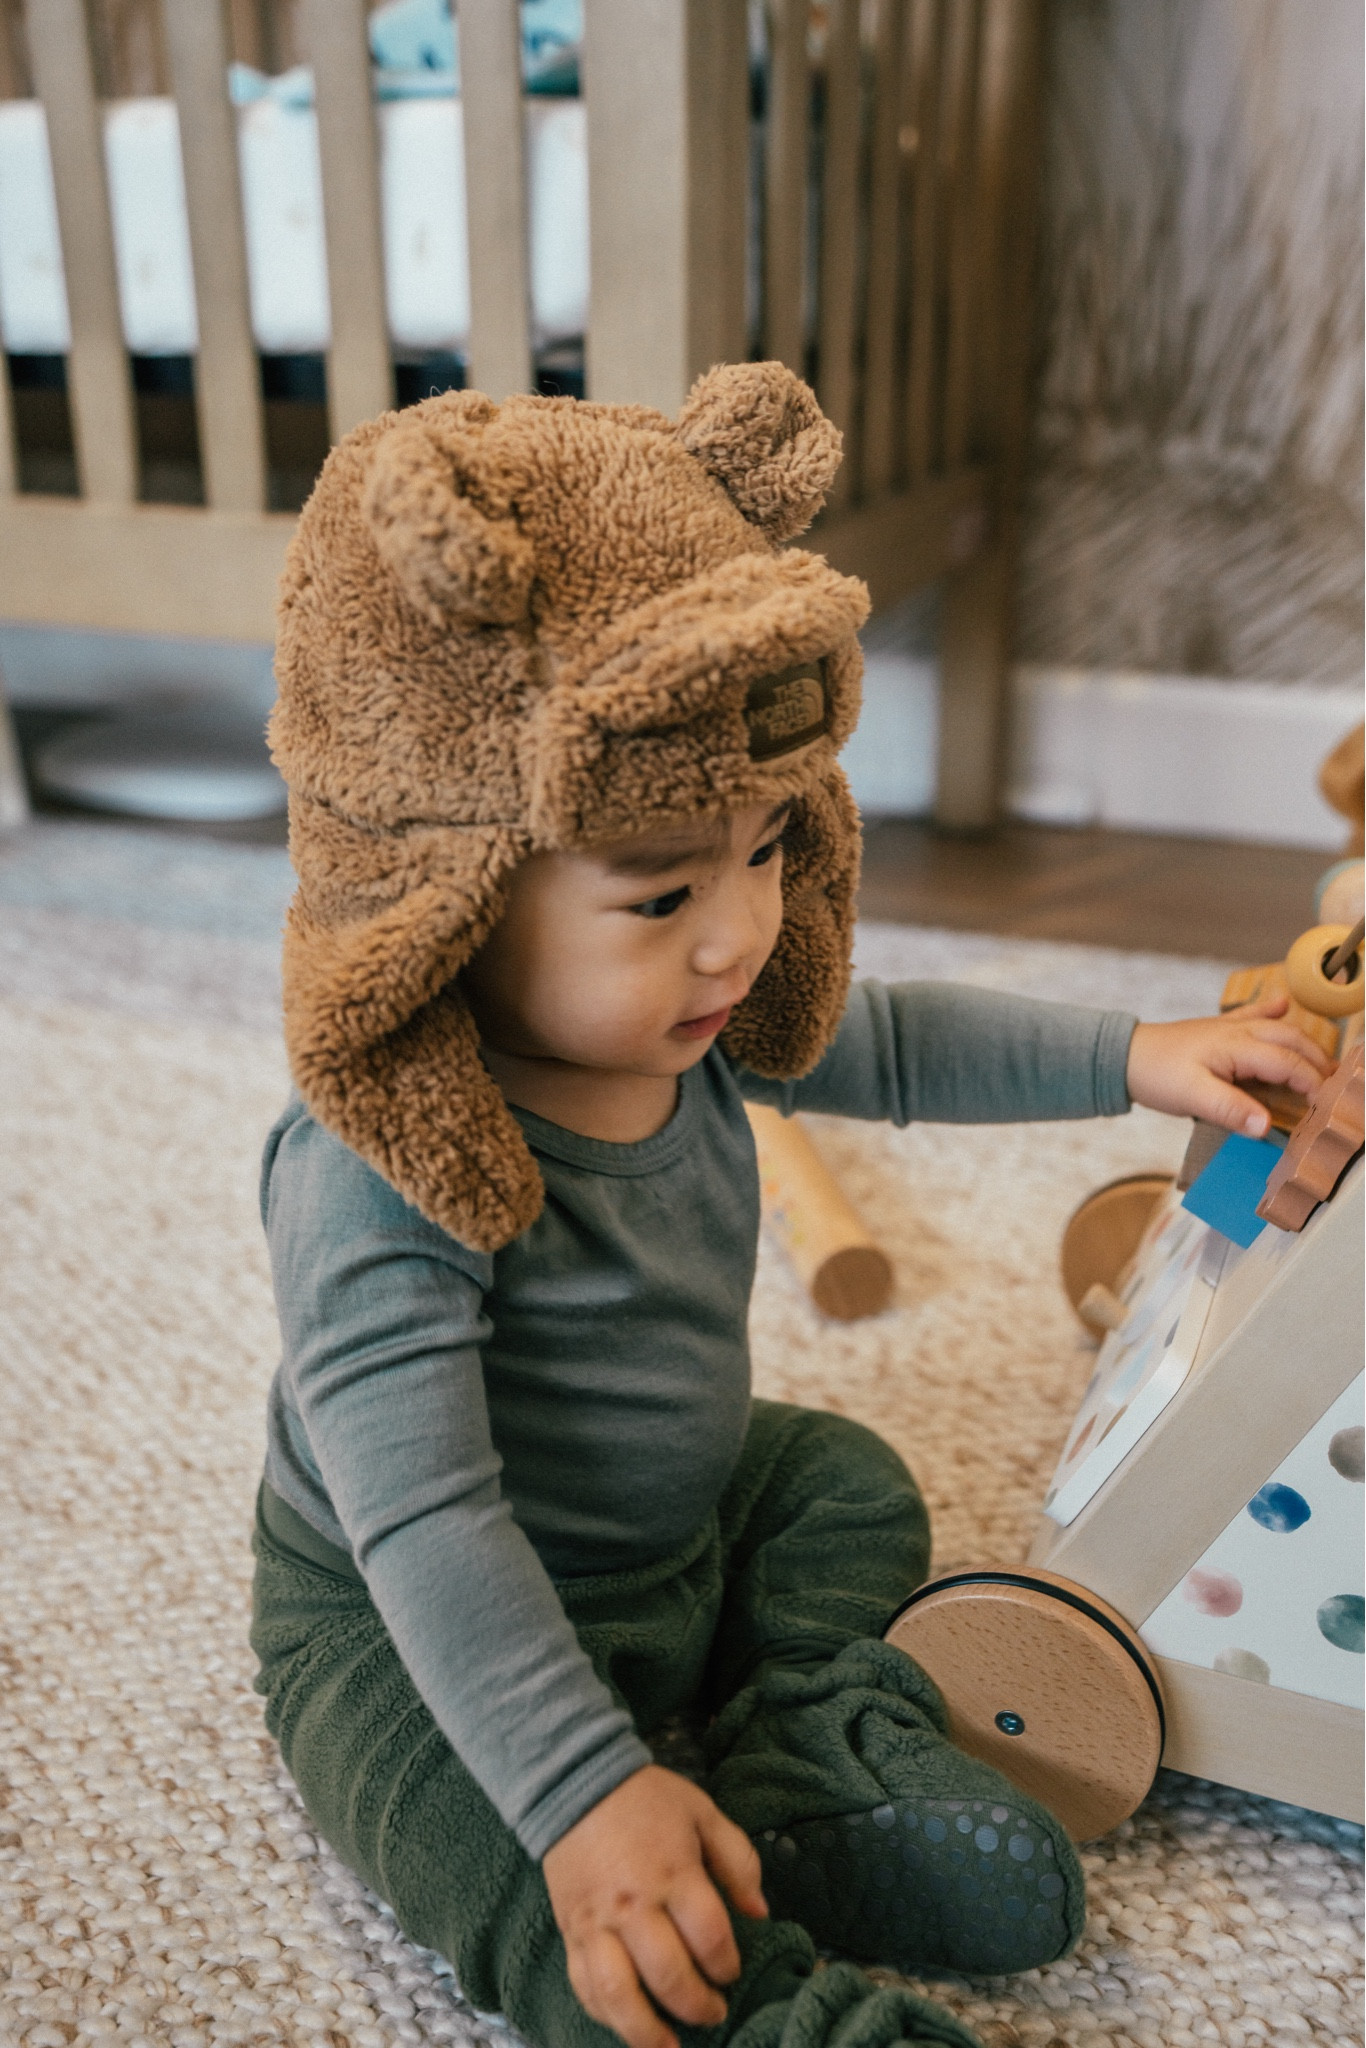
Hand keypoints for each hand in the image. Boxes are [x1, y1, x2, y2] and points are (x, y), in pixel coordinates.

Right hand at [542, 1764, 767, 2047]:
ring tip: (670, 2047)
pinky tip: (627, 2025)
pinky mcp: (571, 1933)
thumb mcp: (702, 1812)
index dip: (728, 1964)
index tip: (731, 1970)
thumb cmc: (646, 1799)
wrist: (575, 1783)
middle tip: (714, 2012)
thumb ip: (737, 1860)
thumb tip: (760, 1913)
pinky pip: (584, 1986)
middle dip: (698, 2005)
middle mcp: (634, 1905)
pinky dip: (605, 2014)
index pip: (710, 1937)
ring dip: (646, 2032)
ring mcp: (597, 1924)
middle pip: (669, 1975)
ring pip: (618, 1994)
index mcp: (673, 1873)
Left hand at [1126, 994, 1331, 1136]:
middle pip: (1292, 1040)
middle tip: (1335, 1085)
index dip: (1312, 1082)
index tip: (1326, 1104)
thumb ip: (1231, 1110)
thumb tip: (1266, 1125)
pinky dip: (1270, 1010)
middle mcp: (1239, 1031)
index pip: (1288, 1063)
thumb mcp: (1193, 1098)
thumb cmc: (1156, 1074)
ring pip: (1278, 1028)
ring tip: (1325, 1059)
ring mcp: (1228, 1027)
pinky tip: (1282, 1004)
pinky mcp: (1217, 1029)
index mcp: (1237, 1046)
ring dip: (1304, 1041)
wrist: (1124, 1055)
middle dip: (1318, 1061)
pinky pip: (1251, 1015)